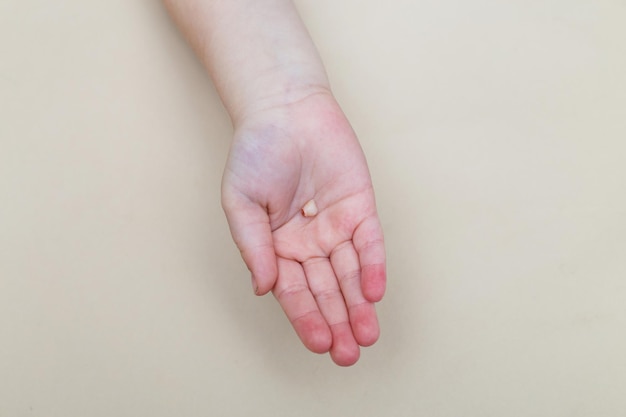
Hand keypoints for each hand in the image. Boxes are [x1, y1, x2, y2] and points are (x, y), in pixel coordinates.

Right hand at [222, 90, 385, 365]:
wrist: (283, 109)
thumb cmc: (255, 154)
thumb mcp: (241, 204)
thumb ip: (253, 247)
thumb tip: (263, 289)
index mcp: (278, 247)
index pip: (294, 291)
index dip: (306, 318)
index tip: (320, 343)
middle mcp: (309, 243)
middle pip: (326, 290)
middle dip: (338, 322)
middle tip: (349, 353)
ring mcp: (336, 226)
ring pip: (350, 274)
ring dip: (359, 304)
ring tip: (366, 334)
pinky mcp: (360, 206)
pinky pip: (369, 242)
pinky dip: (372, 266)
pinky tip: (374, 292)